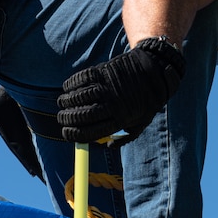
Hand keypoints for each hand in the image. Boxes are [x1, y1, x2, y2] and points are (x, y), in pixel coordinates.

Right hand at [57, 36, 185, 142]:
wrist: (155, 70)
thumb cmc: (147, 99)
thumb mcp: (141, 122)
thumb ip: (124, 137)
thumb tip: (105, 146)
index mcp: (121, 120)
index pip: (91, 132)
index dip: (74, 135)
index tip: (66, 133)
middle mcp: (113, 104)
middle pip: (81, 116)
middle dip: (66, 119)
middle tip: (61, 117)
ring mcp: (108, 86)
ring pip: (78, 97)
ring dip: (66, 101)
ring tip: (63, 102)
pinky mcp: (104, 70)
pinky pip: (81, 79)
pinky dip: (70, 84)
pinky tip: (68, 87)